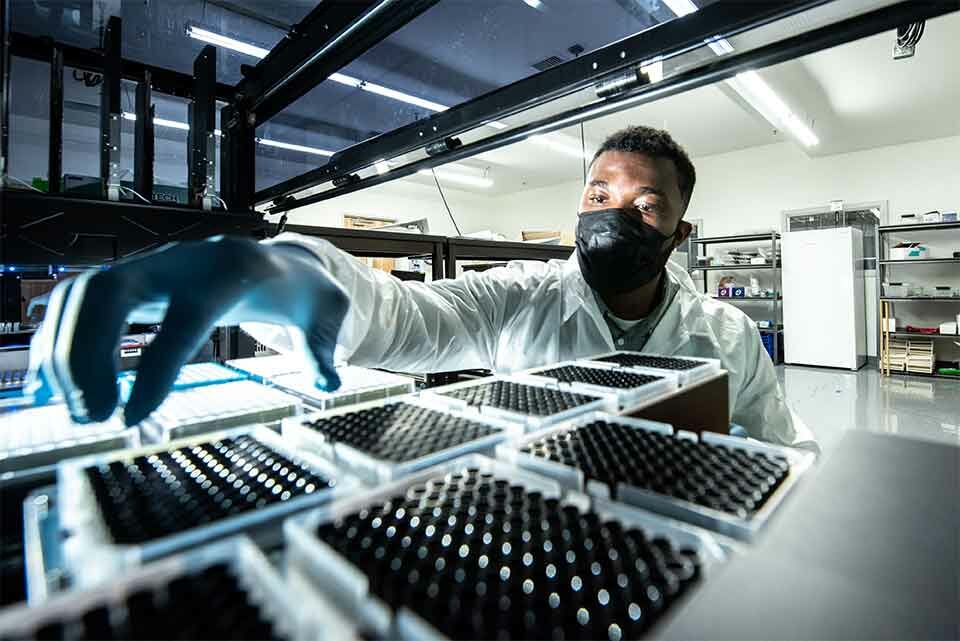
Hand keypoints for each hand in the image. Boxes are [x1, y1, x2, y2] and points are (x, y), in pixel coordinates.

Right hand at [25, 236, 348, 424]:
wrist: (279, 260)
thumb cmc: (303, 293)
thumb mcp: (326, 316)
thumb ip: (324, 348)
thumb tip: (329, 382)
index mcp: (232, 273)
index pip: (184, 321)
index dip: (154, 369)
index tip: (129, 418)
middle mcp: (181, 263)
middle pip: (111, 293)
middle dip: (87, 352)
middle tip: (91, 416)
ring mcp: (150, 268)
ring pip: (83, 293)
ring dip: (64, 349)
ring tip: (77, 411)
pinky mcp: (131, 281)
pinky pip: (76, 301)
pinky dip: (58, 340)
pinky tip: (54, 387)